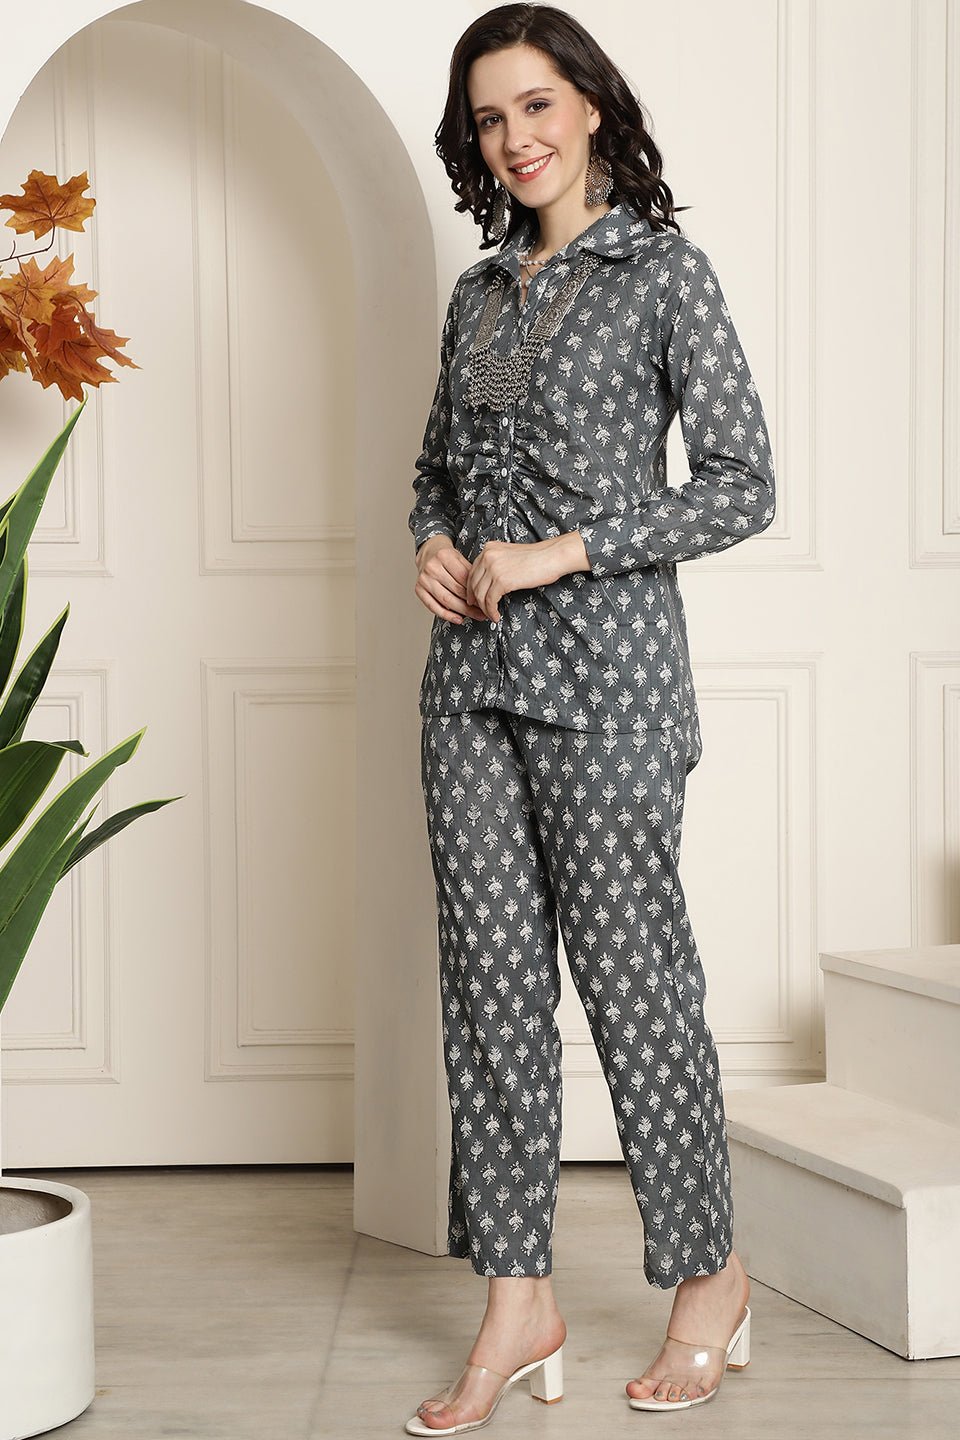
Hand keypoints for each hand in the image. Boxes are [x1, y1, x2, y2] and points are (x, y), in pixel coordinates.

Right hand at [414, 535, 486, 623]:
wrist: (429, 553)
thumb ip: (470, 572)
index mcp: (444, 556)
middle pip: (456, 591)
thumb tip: (483, 591)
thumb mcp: (460, 558)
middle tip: (483, 610)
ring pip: (447, 601)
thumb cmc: (446, 557)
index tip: (485, 599)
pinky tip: (458, 618)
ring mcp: (424, 580)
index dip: (476, 591)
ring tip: (475, 615)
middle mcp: (432, 568)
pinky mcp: (419, 590)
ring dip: (463, 611)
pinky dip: (447, 615)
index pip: (464, 578)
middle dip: (472, 604)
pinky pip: (434, 607)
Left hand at [468, 532, 589, 621]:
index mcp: (488, 548)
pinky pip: (490, 601)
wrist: (551, 557)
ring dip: (484, 609)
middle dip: (475, 600)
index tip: (475, 599)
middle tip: (480, 610)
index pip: (473, 571)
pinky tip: (496, 616)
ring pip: (480, 594)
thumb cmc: (537, 558)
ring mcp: (493, 568)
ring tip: (491, 616)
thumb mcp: (509, 555)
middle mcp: (487, 556)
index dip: (472, 588)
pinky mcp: (501, 581)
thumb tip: (488, 582)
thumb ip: (496, 564)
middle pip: (473, 583)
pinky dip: (491, 611)